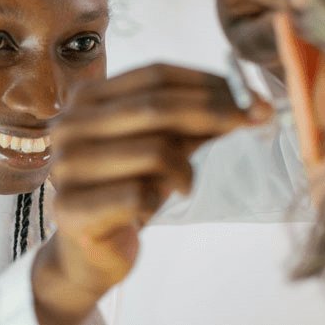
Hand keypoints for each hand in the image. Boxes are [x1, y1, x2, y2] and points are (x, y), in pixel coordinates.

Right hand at [31, 64, 270, 323]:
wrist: (86, 250)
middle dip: (215, 112)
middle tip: (258, 120)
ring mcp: (66, 166)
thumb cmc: (126, 188)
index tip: (252, 97)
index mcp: (87, 99)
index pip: (155, 74)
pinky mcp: (71, 208)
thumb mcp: (160, 147)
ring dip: (184, 171)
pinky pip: (142, 194)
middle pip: (156, 105)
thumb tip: (250, 103)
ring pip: (155, 151)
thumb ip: (193, 122)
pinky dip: (160, 200)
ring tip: (180, 185)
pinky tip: (150, 209)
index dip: (208, 82)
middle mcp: (69, 125)